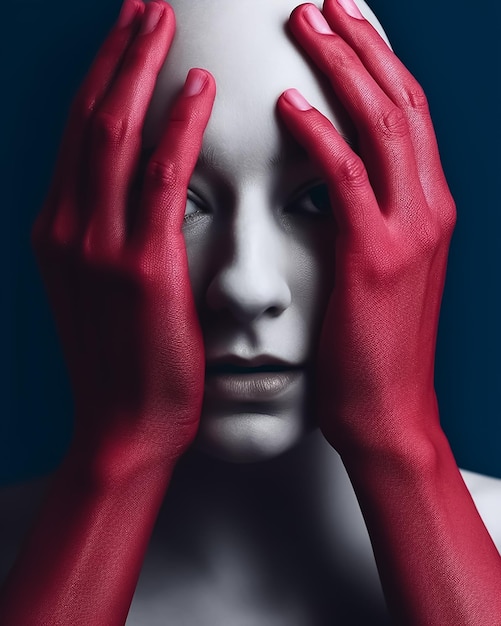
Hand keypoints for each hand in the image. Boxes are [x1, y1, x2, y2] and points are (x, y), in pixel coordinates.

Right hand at [32, 0, 215, 463]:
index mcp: (58, 229)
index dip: (101, 76)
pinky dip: (178, 127)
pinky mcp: (141, 266)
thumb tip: (129, 190)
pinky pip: (161, 178)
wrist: (127, 425)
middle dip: (117, 54)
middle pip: (89, 117)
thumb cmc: (126, 361)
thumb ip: (105, 236)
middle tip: (146, 6)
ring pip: (115, 133)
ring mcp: (98, 245)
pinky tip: (201, 89)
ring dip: (141, 69)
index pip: (78, 133)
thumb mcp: (101, 291)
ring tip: (165, 23)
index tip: (127, 35)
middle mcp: (67, 227)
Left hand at [277, 1, 455, 455]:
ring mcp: (409, 232)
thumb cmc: (373, 347)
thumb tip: (339, 182)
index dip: (377, 64)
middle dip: (362, 45)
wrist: (387, 411)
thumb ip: (372, 221)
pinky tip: (289, 105)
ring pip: (381, 126)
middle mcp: (431, 208)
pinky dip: (320, 137)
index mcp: (430, 209)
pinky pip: (346, 181)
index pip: (407, 116)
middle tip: (323, 0)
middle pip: (400, 103)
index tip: (343, 24)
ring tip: (307, 23)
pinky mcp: (375, 259)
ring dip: (343, 69)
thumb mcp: (385, 273)